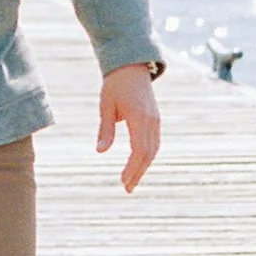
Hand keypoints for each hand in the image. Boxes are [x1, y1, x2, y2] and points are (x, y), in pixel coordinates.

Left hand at [98, 64, 161, 192]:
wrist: (131, 67)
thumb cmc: (115, 85)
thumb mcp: (106, 106)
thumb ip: (105, 130)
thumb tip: (100, 152)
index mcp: (139, 118)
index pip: (139, 150)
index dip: (132, 168)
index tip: (122, 181)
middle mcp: (151, 121)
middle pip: (148, 154)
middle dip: (138, 173)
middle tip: (127, 189)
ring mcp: (156, 121)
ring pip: (153, 150)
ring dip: (144, 167)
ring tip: (132, 181)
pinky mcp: (156, 120)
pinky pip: (154, 143)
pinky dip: (147, 156)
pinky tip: (139, 165)